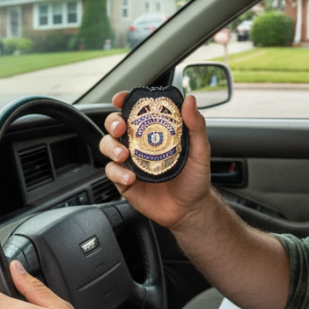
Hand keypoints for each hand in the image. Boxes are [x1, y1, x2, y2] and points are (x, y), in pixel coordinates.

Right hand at [98, 92, 214, 229]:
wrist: (190, 209)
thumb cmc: (195, 178)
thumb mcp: (200, 150)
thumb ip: (196, 125)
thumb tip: (190, 100)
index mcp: (155, 131)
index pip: (136, 111)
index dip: (125, 101)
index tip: (120, 99)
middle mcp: (139, 144)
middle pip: (115, 125)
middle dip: (112, 123)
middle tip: (120, 128)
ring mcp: (130, 162)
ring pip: (108, 146)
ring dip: (111, 147)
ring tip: (124, 156)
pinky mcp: (124, 181)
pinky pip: (112, 172)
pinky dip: (117, 173)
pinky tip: (130, 178)